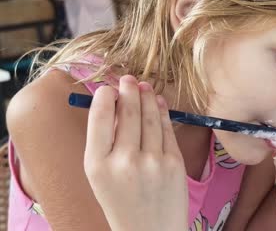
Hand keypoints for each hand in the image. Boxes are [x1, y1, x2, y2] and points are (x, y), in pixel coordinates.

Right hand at [84, 75, 187, 230]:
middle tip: (128, 79)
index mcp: (97, 165)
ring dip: (147, 97)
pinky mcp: (174, 163)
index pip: (99, 119)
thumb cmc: (121, 201)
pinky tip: (159, 102)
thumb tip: (114, 105)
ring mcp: (152, 161)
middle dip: (128, 91)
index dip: (104, 97)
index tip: (107, 88)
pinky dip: (162, 112)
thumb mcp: (100, 176)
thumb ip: (104, 143)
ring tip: (144, 86)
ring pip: (150, 118)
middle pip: (127, 114)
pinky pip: (167, 130)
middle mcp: (124, 161)